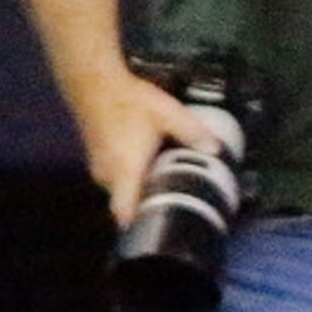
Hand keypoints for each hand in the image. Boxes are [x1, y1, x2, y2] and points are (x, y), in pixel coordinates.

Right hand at [78, 67, 225, 228]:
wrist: (94, 81)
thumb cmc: (130, 100)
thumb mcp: (168, 113)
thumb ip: (192, 133)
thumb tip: (217, 151)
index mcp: (124, 171)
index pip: (124, 212)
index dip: (140, 224)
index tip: (160, 230)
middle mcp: (107, 176)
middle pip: (128, 204)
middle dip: (150, 204)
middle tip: (178, 203)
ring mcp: (99, 169)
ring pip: (123, 191)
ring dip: (141, 190)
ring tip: (169, 185)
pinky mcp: (97, 160)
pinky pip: (117, 179)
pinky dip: (133, 178)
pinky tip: (152, 168)